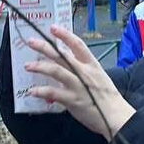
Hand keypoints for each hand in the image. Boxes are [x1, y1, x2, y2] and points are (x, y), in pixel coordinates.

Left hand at [25, 24, 134, 140]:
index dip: (64, 34)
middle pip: (61, 54)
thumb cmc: (108, 98)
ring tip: (28, 65)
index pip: (77, 44)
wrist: (116, 116)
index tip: (53, 28)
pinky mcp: (73, 99)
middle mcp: (83, 71)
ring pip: (55, 70)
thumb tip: (65, 69)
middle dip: (44, 46)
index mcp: (91, 64)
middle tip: (31, 41)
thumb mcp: (98, 78)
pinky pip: (53, 92)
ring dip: (39, 66)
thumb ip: (81, 72)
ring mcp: (78, 84)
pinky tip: (32, 91)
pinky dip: (41, 91)